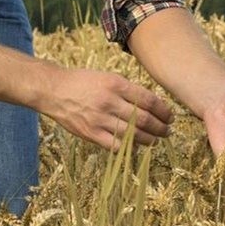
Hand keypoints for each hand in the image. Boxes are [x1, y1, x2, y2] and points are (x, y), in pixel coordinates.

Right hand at [40, 66, 173, 150]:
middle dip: (160, 127)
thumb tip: (152, 104)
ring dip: (149, 139)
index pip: (148, 100)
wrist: (55, 90)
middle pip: (144, 119)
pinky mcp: (91, 134)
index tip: (170, 115)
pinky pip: (116, 146)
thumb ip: (128, 90)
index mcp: (116, 84)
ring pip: (133, 135)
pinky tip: (136, 147)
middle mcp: (109, 101)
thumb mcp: (108, 77)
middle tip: (168, 130)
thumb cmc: (84, 82)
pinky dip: (129, 148)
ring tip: (156, 140)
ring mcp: (100, 119)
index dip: (163, 110)